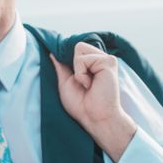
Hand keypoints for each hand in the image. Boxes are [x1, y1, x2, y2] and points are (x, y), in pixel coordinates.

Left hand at [51, 43, 136, 161]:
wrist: (93, 117)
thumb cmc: (81, 105)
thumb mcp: (65, 83)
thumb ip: (61, 67)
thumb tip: (52, 53)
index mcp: (91, 64)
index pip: (76, 49)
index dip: (70, 60)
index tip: (73, 77)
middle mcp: (99, 60)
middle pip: (78, 46)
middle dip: (74, 65)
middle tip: (82, 83)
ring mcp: (105, 60)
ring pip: (79, 49)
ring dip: (78, 70)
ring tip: (87, 84)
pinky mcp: (109, 62)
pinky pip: (84, 59)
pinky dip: (81, 73)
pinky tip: (90, 84)